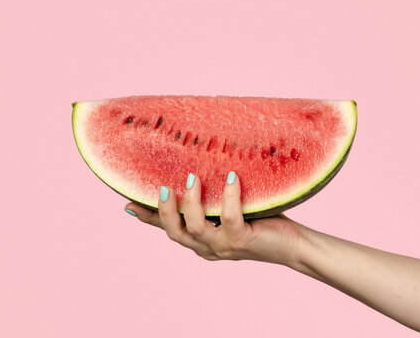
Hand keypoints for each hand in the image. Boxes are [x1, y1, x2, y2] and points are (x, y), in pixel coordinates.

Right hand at [125, 172, 305, 266]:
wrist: (291, 243)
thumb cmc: (260, 221)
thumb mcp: (227, 211)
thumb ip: (211, 201)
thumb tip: (194, 172)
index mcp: (201, 241)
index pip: (168, 229)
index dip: (147, 218)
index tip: (127, 203)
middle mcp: (208, 247)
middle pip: (175, 233)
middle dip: (165, 212)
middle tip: (163, 189)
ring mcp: (224, 246)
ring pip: (196, 229)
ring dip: (191, 204)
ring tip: (192, 180)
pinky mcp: (242, 240)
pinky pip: (229, 218)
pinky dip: (228, 197)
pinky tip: (231, 178)